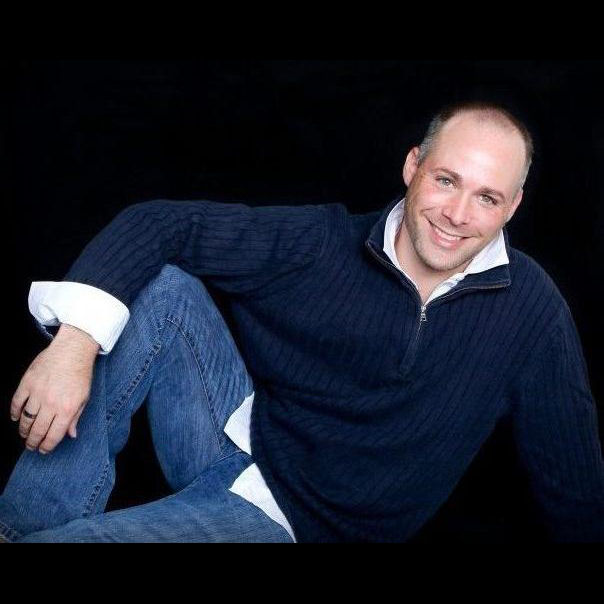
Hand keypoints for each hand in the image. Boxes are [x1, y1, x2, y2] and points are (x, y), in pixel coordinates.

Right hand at [10, 324, 99, 453]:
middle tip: (31, 446)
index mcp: (67, 409)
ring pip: (25, 419)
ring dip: (23, 430)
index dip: (47, 446)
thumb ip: (76, 418)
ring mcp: (37, 393)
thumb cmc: (80, 374)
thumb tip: (70, 435)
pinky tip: (16, 418)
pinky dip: (14, 412)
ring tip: (24, 434)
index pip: (54, 435)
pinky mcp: (27, 383)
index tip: (43, 450)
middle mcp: (51, 403)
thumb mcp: (84, 398)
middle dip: (33, 442)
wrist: (72, 350)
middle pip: (37, 430)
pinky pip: (16, 403)